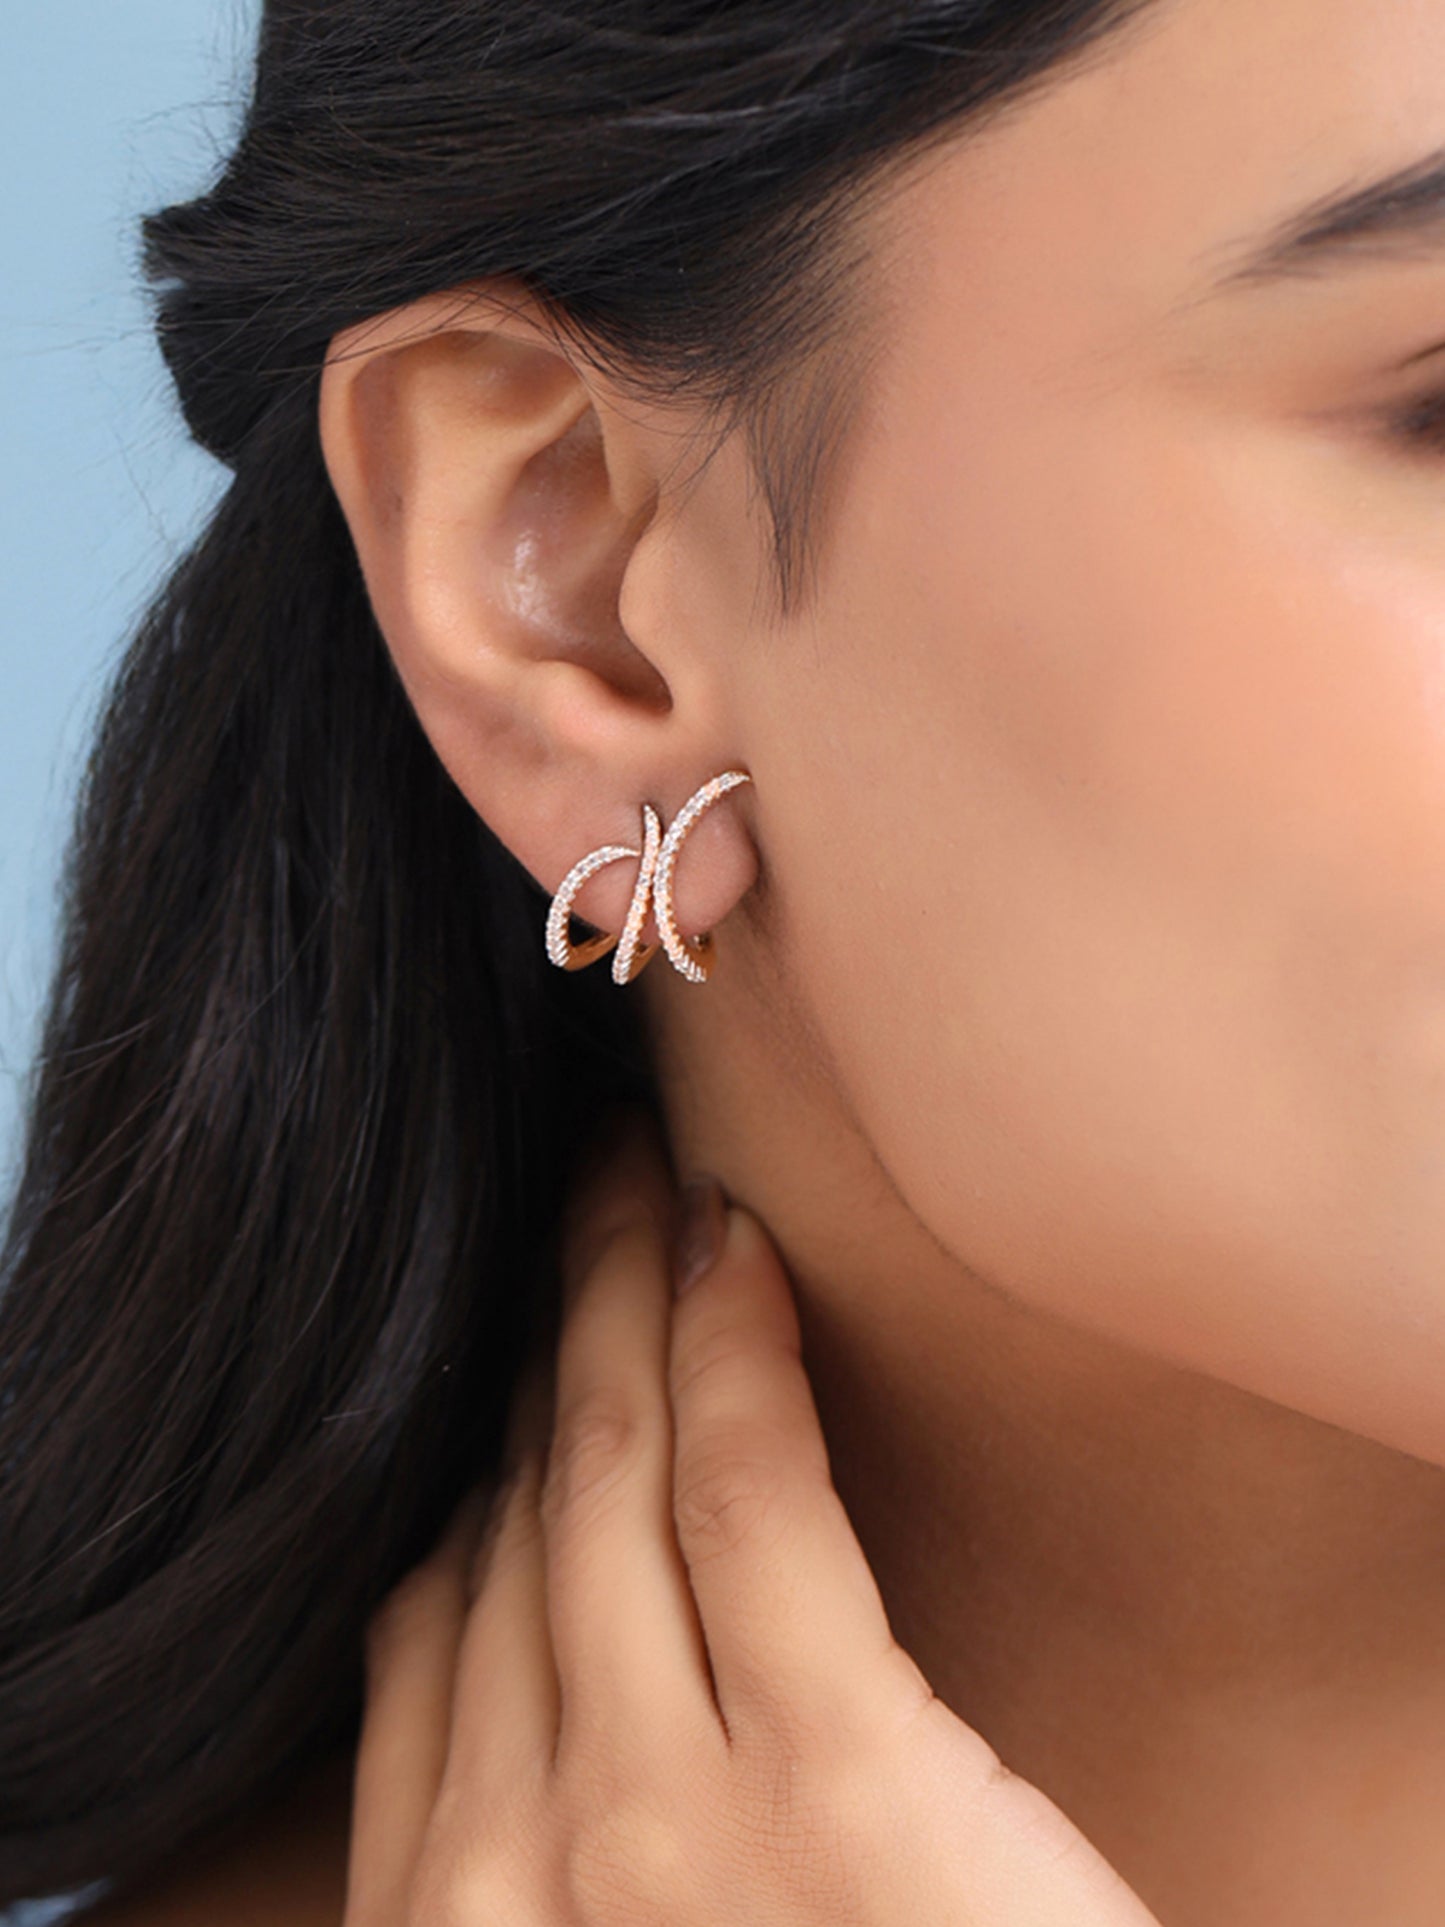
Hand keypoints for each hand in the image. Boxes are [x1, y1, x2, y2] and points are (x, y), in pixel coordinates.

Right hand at [343, 1110, 1159, 1925]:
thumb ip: (562, 1845)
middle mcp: (508, 1868)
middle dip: (534, 1335)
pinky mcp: (836, 1796)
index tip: (510, 1353)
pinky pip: (749, 1500)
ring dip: (611, 1299)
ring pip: (601, 1479)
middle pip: (509, 1520)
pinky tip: (734, 1254)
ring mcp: (652, 1830)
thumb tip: (554, 1659)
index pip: (431, 1623)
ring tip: (635, 1182)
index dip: (467, 1457)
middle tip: (570, 1198)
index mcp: (451, 1926)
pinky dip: (731, 1351)